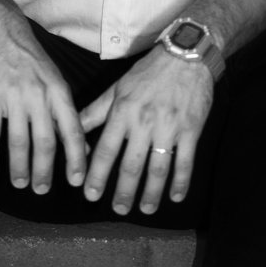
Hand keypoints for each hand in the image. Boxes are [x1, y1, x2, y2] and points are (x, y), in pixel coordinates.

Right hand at [0, 7, 86, 194]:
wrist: (2, 31)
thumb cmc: (32, 62)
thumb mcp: (56, 83)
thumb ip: (67, 115)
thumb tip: (82, 148)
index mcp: (58, 92)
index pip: (71, 130)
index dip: (75, 158)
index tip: (76, 182)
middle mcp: (38, 95)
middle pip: (44, 141)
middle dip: (44, 170)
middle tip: (41, 191)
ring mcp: (13, 95)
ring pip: (18, 140)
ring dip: (19, 166)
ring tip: (20, 183)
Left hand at [79, 46, 212, 216]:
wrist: (186, 56)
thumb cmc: (148, 72)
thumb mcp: (117, 87)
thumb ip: (96, 110)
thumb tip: (74, 129)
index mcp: (123, 111)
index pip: (106, 149)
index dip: (97, 174)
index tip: (90, 194)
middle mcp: (144, 122)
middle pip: (131, 165)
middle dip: (123, 191)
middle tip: (118, 210)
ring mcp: (169, 128)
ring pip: (158, 168)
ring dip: (151, 193)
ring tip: (146, 209)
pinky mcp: (191, 130)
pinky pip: (185, 162)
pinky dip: (181, 182)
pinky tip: (175, 197)